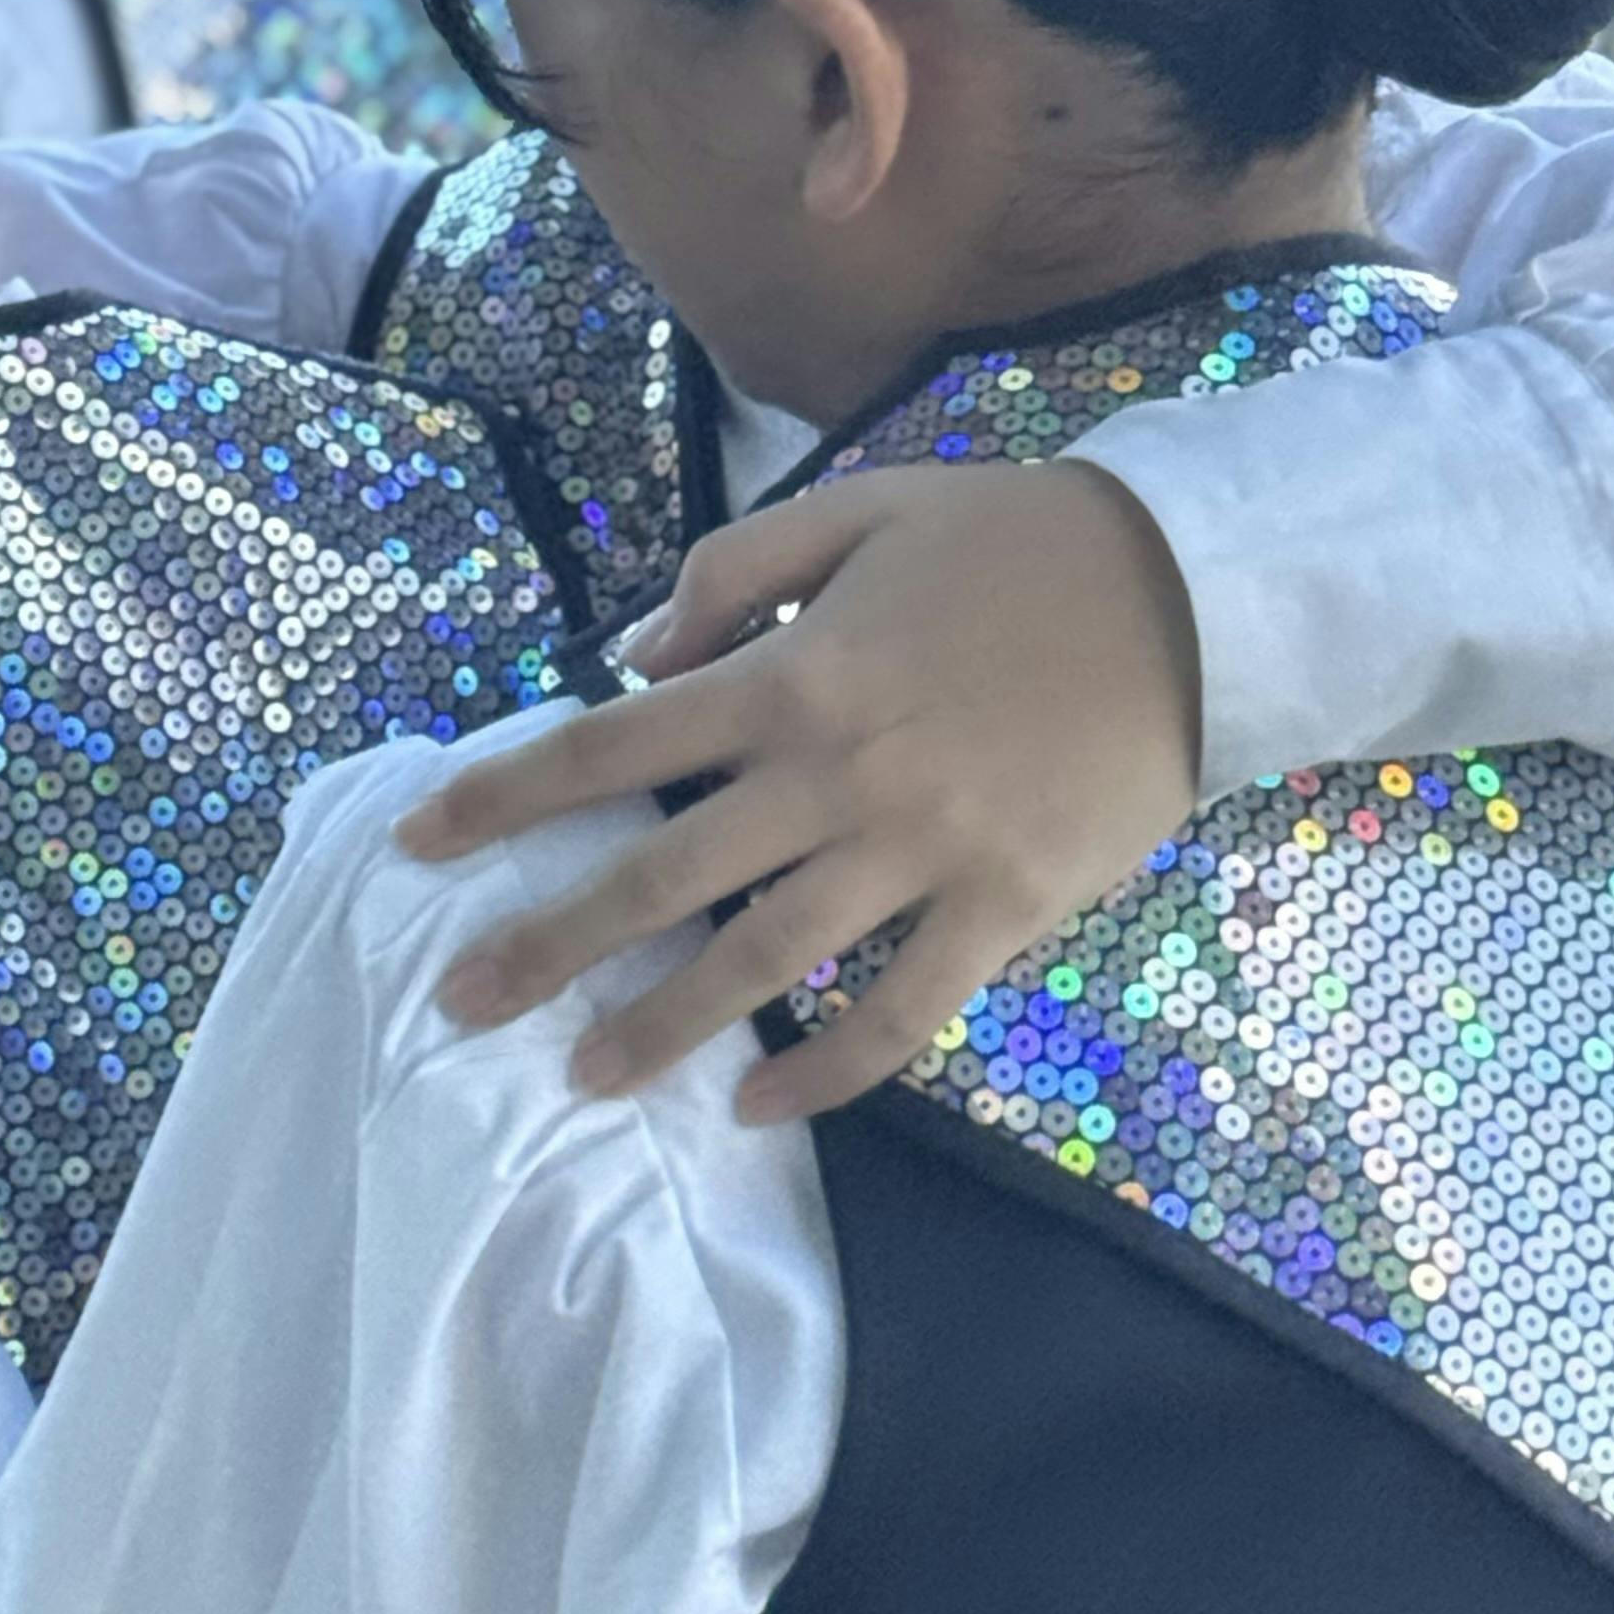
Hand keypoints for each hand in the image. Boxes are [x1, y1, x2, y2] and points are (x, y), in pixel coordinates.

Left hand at [396, 460, 1200, 1126]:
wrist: (1194, 591)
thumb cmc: (1016, 541)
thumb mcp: (860, 510)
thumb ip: (734, 573)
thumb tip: (635, 655)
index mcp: (790, 676)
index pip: (610, 744)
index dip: (505, 797)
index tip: (419, 844)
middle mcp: (835, 774)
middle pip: (660, 873)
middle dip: (548, 942)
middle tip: (458, 1002)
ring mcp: (920, 850)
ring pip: (762, 958)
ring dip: (664, 1025)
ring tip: (582, 1077)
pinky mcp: (1001, 906)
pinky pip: (900, 1011)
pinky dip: (827, 1068)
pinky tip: (759, 1104)